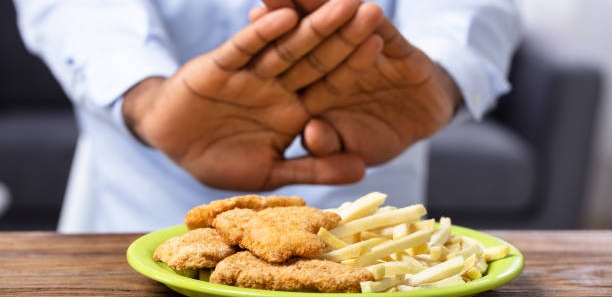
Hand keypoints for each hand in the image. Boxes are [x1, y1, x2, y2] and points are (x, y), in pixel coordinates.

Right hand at [122, 2, 382, 190]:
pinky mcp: (219, 67)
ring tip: (341, 3)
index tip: (382, 45)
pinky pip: (242, 49)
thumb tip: (364, 170)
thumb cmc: (221, 158)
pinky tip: (284, 16)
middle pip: (315, 59)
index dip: (354, 66)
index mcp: (293, 111)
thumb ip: (314, 168)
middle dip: (343, 36)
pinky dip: (261, 34)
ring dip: (312, 27)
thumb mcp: (270, 172)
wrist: (172, 144)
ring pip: (285, 47)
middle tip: (371, 10)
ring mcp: (250, 75)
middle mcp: (277, 88)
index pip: (330, 86)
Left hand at [263, 1, 461, 164]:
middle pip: (312, 36)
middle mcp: (339, 63)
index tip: (256, 17)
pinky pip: (385, 34)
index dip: (275, 39)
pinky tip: (363, 7)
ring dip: (329, 9)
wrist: (423, 122)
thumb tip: (311, 133)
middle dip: (293, 11)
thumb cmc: (380, 137)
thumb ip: (328, 148)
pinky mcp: (398, 50)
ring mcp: (368, 53)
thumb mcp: (351, 149)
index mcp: (318, 85)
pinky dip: (375, 24)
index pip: (294, 61)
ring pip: (346, 29)